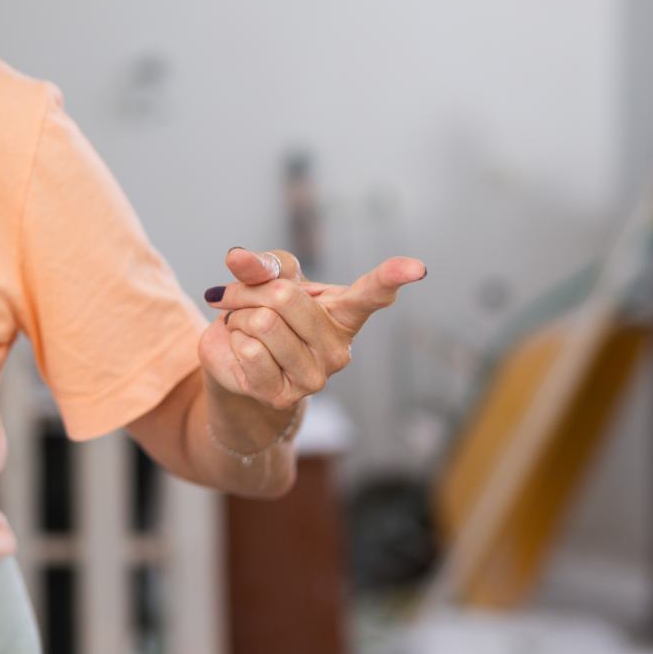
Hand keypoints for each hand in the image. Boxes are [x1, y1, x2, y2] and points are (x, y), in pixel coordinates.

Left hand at [197, 247, 426, 410]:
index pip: (372, 294)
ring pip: (263, 323)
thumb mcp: (267, 276)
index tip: (417, 267)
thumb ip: (258, 264)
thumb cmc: (264, 309)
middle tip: (244, 299)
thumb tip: (238, 258)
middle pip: (284, 297)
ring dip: (240, 318)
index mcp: (345, 312)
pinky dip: (235, 341)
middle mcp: (339, 348)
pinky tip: (244, 351)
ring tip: (248, 327)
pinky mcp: (284, 396)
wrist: (236, 353)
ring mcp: (316, 377)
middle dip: (249, 292)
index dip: (393, 277)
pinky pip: (250, 350)